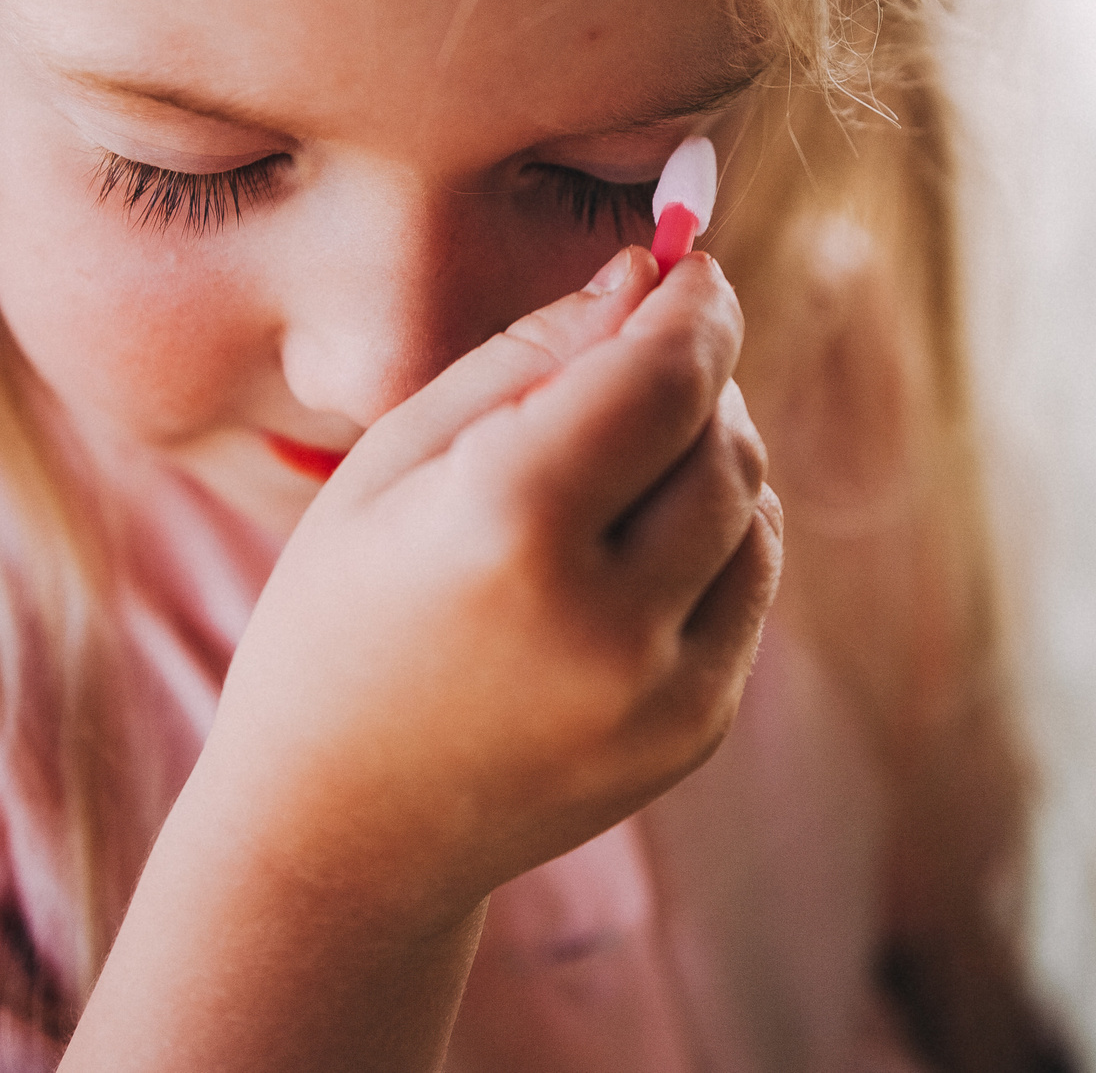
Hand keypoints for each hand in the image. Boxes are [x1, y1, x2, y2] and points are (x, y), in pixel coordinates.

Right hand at [191, 245, 780, 930]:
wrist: (344, 829)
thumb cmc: (341, 618)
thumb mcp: (393, 460)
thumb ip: (527, 356)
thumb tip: (645, 273)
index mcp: (510, 529)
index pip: (664, 376)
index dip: (694, 305)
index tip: (691, 267)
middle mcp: (605, 619)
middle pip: (722, 438)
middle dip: (696, 377)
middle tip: (636, 357)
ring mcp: (661, 691)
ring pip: (753, 508)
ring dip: (711, 453)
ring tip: (617, 458)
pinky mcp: (694, 732)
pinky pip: (748, 586)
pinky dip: (716, 536)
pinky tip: (629, 543)